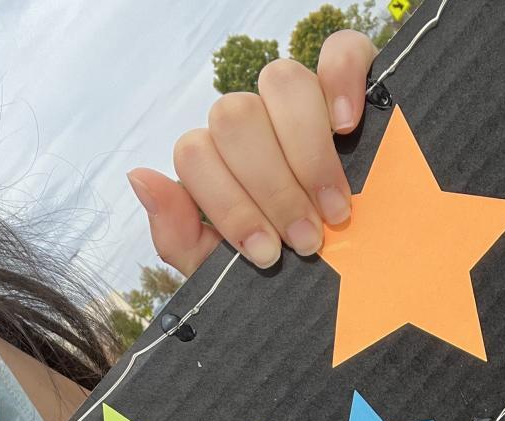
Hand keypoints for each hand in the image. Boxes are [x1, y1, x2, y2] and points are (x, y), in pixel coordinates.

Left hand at [125, 31, 376, 278]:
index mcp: (219, 161)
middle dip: (272, 189)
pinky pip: (342, 51)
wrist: (363, 285)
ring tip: (336, 210)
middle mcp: (253, 122)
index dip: (229, 206)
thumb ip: (179, 236)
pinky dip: (343, 82)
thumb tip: (141, 177)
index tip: (268, 255)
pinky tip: (349, 127)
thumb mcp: (227, 273)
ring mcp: (300, 99)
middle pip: (234, 117)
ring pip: (281, 80)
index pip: (195, 153)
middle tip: (308, 242)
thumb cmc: (293, 272)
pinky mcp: (351, 81)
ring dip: (308, 153)